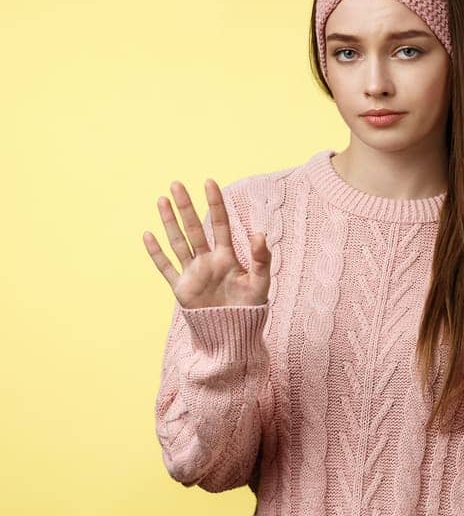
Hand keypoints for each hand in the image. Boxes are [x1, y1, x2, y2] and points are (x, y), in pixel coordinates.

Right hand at [143, 178, 271, 308]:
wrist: (233, 333)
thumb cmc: (250, 308)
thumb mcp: (261, 282)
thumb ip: (262, 258)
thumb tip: (260, 233)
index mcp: (227, 257)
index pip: (220, 224)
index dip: (214, 204)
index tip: (209, 182)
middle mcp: (207, 260)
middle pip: (194, 227)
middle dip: (185, 206)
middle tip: (176, 183)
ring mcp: (192, 272)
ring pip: (178, 241)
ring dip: (169, 222)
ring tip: (161, 200)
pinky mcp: (181, 288)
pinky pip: (165, 267)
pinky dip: (156, 252)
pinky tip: (148, 235)